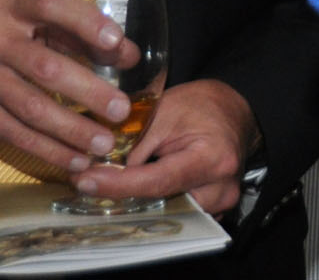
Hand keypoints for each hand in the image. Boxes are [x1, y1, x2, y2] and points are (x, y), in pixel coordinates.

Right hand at [0, 0, 138, 172]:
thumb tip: (123, 51)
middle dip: (89, 90)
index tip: (117, 42)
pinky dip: (47, 149)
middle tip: (121, 108)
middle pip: (46, 66)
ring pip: (32, 107)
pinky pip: (14, 133)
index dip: (86, 22)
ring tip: (104, 142)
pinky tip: (74, 158)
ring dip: (72, 129)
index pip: (51, 5)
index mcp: (9, 6)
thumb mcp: (14, 14)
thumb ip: (64, 29)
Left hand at [72, 78, 259, 213]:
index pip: (158, 181)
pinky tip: (139, 188)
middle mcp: (221, 188)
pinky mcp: (215, 210)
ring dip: (140, 200)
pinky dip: (157, 202)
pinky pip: (179, 213)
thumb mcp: (164, 110)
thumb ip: (136, 143)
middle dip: (125, 195)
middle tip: (91, 182)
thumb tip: (102, 170)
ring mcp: (221, 203)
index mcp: (212, 158)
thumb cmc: (200, 105)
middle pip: (162, 204)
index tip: (86, 181)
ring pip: (168, 213)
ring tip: (115, 182)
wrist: (232, 111)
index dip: (119, 184)